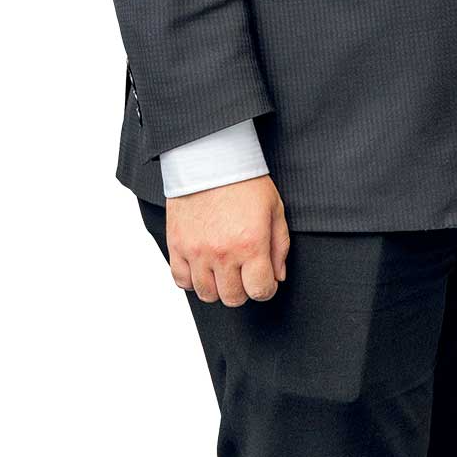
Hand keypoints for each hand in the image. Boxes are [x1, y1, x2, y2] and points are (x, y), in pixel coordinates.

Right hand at [165, 174, 289, 304]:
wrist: (211, 158)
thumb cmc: (245, 181)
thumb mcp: (274, 209)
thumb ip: (279, 247)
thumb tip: (278, 277)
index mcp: (251, 244)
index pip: (260, 291)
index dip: (266, 288)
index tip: (264, 279)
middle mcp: (223, 253)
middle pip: (233, 298)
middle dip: (243, 289)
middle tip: (244, 272)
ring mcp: (197, 251)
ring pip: (206, 294)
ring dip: (217, 287)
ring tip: (223, 270)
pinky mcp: (177, 245)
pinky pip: (181, 280)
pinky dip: (192, 279)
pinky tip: (202, 266)